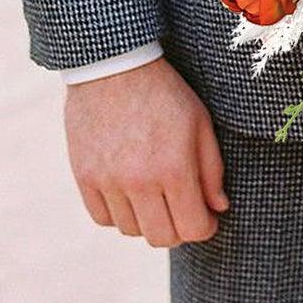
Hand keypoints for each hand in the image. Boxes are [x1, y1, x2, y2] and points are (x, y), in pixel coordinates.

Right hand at [64, 56, 227, 247]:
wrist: (113, 65)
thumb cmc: (164, 92)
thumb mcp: (199, 121)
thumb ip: (212, 169)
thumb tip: (218, 207)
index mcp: (174, 167)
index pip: (193, 228)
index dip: (206, 227)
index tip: (208, 218)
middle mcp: (139, 181)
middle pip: (162, 237)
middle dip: (179, 230)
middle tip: (182, 211)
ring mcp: (108, 182)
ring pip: (131, 231)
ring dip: (147, 220)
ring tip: (155, 195)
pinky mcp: (84, 177)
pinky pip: (103, 219)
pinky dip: (118, 214)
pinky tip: (129, 193)